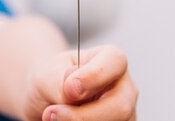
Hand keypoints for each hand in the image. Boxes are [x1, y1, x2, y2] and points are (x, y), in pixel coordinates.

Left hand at [23, 45, 137, 120]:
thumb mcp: (49, 75)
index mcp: (111, 60)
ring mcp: (127, 113)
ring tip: (52, 118)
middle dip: (83, 116)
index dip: (93, 76)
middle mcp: (125, 87)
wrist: (47, 101)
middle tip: (51, 114)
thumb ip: (60, 81)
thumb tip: (74, 89)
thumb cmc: (52, 81)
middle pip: (120, 106)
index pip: (115, 62)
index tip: (69, 88)